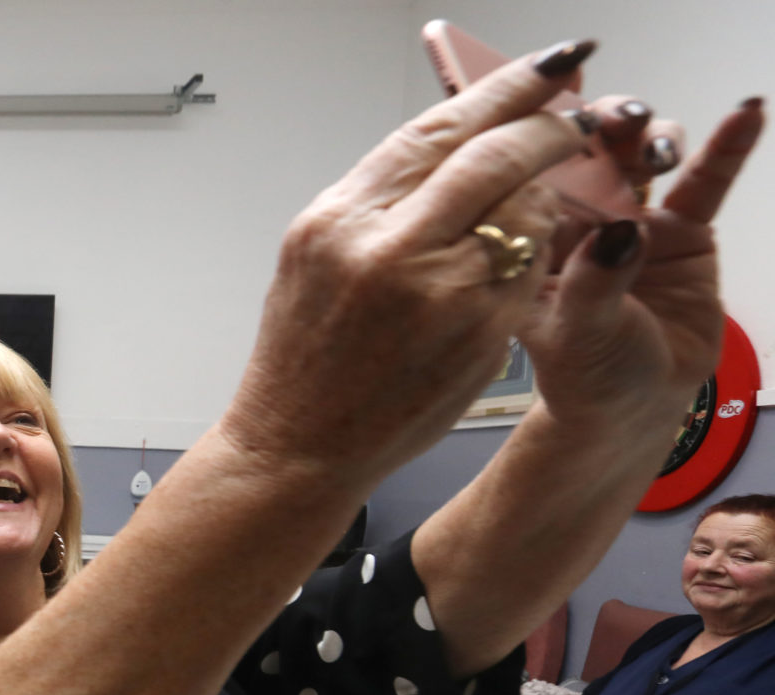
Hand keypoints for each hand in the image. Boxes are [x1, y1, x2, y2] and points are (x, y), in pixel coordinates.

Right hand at [224, 41, 605, 486]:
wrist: (299, 445)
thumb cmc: (304, 357)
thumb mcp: (313, 256)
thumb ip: (379, 197)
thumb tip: (453, 140)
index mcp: (340, 221)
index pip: (436, 131)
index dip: (504, 89)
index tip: (546, 68)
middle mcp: (387, 251)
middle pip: (494, 157)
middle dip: (550, 128)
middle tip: (575, 118)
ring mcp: (439, 296)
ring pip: (524, 211)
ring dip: (547, 193)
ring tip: (543, 194)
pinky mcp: (480, 335)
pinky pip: (531, 269)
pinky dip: (538, 251)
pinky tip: (526, 252)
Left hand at [518, 98, 762, 427]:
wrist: (633, 407)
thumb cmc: (586, 375)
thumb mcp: (577, 335)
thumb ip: (593, 285)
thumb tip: (620, 233)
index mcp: (534, 239)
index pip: (533, 174)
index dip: (545, 130)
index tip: (561, 95)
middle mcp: (579, 221)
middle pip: (590, 151)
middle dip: (604, 123)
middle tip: (619, 121)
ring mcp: (632, 219)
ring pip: (640, 157)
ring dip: (651, 137)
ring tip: (660, 151)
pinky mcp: (681, 231)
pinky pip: (704, 183)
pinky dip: (725, 148)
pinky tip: (747, 113)